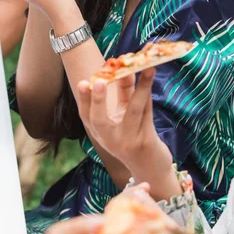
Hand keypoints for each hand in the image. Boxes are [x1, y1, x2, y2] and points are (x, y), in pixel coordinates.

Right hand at [78, 69, 175, 195]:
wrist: (150, 167)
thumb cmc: (134, 134)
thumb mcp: (123, 114)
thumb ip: (123, 92)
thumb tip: (123, 66)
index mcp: (99, 132)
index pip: (86, 115)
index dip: (84, 99)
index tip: (83, 83)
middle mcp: (110, 140)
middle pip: (99, 120)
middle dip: (99, 100)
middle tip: (101, 80)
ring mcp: (128, 143)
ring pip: (133, 111)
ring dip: (140, 88)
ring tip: (146, 68)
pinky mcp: (146, 142)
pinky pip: (147, 112)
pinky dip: (148, 92)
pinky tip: (150, 75)